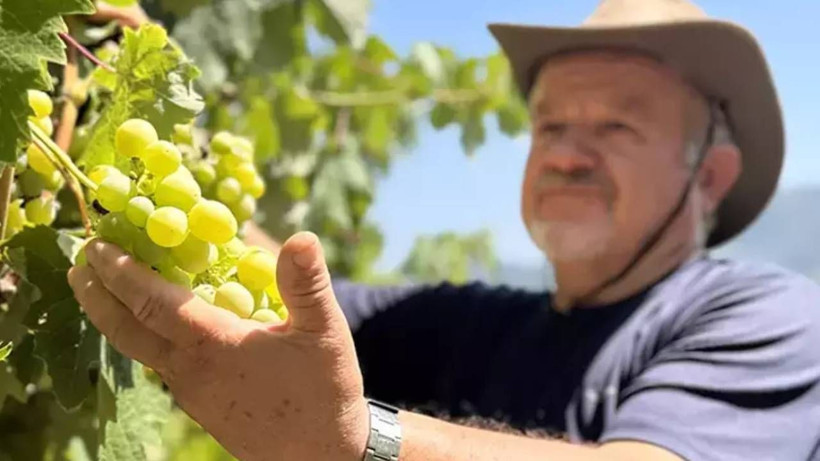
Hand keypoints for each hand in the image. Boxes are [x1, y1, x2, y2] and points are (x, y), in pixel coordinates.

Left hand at [68, 233, 368, 460]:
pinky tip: (159, 329)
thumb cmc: (324, 393)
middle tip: (77, 263)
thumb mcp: (325, 333)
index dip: (120, 272)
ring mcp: (191, 393)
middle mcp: (190, 371)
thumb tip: (301, 237)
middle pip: (125, 331)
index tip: (95, 245)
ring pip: (140, 351)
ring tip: (107, 291)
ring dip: (116, 318)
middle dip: (96, 295)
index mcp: (213, 345)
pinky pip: (161, 365)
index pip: (150, 303)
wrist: (321, 457)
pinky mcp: (200, 407)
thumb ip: (307, 284)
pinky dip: (145, 338)